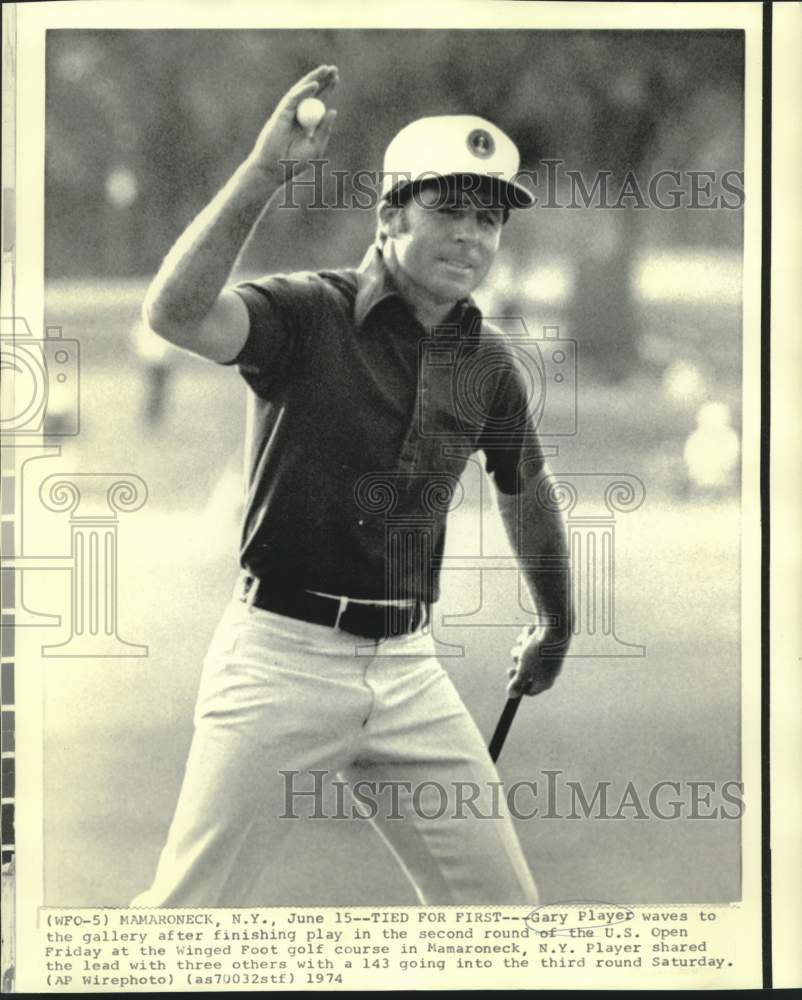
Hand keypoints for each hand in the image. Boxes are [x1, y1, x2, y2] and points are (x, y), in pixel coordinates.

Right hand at [247, 64, 338, 183]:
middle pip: (310, 92)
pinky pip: (293, 99)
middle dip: (322, 80)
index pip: (317, 101)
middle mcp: (296, 114)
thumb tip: (333, 110)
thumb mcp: (315, 146)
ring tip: (326, 69)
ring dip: (314, 79)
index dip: (327, 89)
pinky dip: (303, 92)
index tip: (337, 79)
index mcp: (306, 122)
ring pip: (301, 91)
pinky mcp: (280, 114)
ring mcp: (287, 113)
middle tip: (334, 69)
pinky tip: (314, 85)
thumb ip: (324, 130)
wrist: (275, 169)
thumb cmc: (293, 162)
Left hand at [507, 624, 566, 697]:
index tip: (510, 671)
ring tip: (526, 640)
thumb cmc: (539, 651)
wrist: (555, 627)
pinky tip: (531, 631)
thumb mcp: (524, 668)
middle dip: (519, 660)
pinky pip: (531, 642)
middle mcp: (549, 671)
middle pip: (526, 670)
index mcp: (546, 681)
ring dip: (522, 646)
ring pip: (526, 654)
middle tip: (517, 654)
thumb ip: (518, 682)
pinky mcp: (547, 642)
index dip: (517, 683)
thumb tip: (512, 695)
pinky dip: (528, 636)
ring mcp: (549, 656)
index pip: (530, 690)